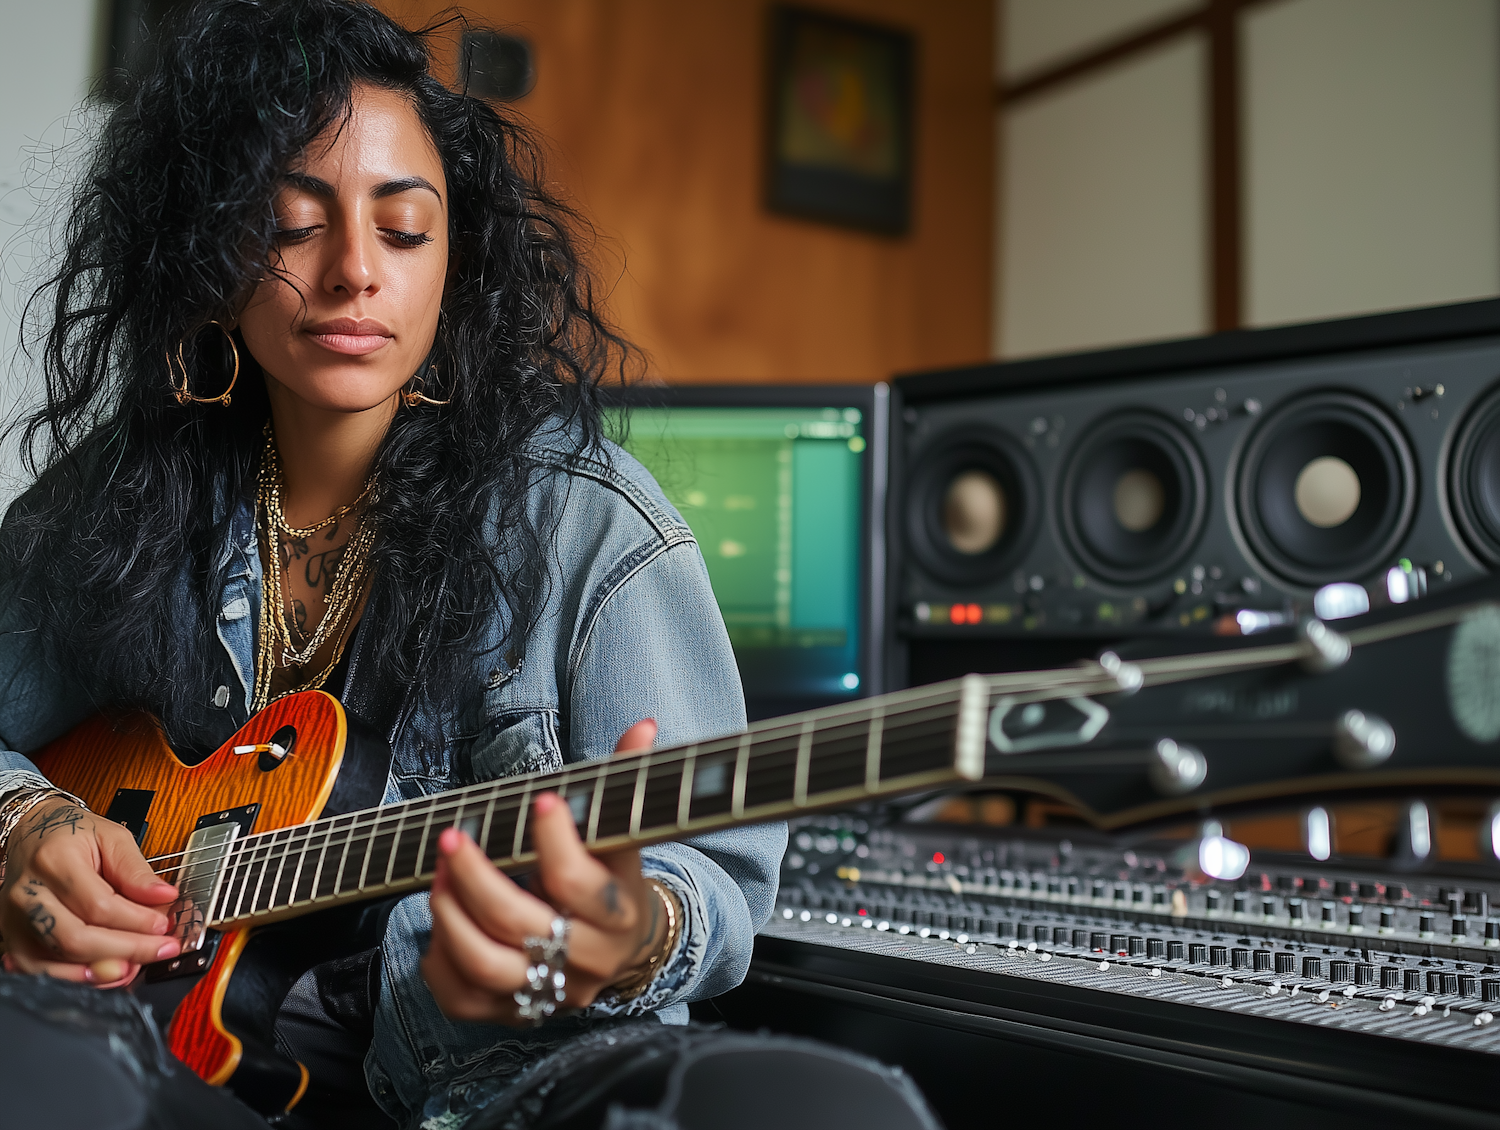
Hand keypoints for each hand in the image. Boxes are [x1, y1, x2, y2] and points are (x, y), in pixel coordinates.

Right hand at [1, 796, 179, 986]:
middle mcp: (28, 893)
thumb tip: (164, 897)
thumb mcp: (112, 837)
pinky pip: (39, 970)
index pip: (99, 904)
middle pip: (76, 938)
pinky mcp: (13, 938)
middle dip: (125, 950)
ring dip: (101, 972)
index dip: (136, 921)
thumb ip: (136, 870)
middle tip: (160, 950)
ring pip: (56, 959)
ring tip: (135, 967)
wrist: (32, 833)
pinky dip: (74, 978)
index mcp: (55, 861)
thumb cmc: (72, 835)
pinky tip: (102, 975)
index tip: (163, 926)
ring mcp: (15, 919)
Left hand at [422, 719, 673, 1023]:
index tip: (541, 799)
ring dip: (451, 917)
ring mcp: (551, 991)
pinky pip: (464, 999)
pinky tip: (440, 922)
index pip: (581, 883)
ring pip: (488, 967)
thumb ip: (627, 779)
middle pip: (522, 925)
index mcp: (619, 911)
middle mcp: (588, 958)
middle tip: (452, 838)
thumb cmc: (614, 875)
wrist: (626, 948)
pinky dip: (440, 960)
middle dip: (477, 878)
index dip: (557, 841)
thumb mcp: (624, 832)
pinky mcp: (518, 1012)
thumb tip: (644, 726)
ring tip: (438, 877)